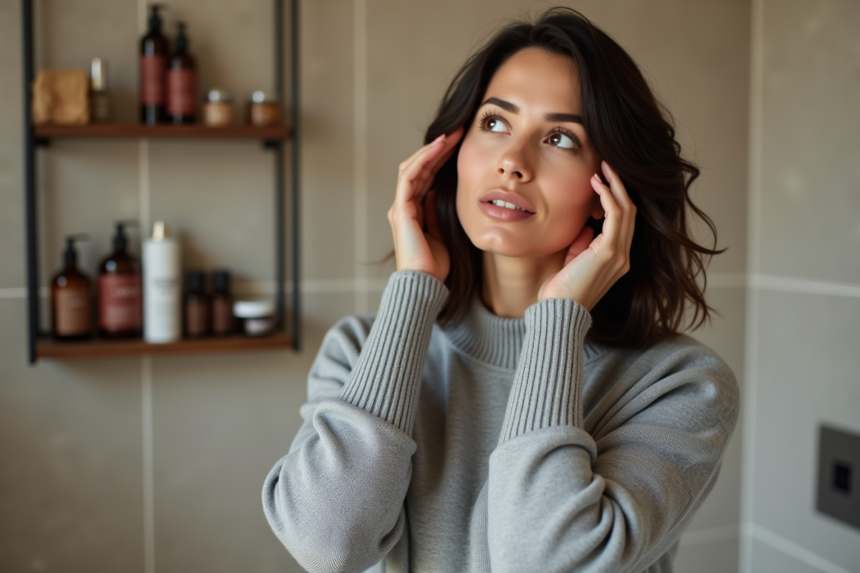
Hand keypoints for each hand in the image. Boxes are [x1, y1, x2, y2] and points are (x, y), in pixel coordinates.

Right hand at [387, 127, 463, 282]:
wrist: (425, 282)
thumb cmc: (436, 265)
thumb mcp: (442, 232)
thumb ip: (437, 213)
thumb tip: (438, 194)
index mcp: (415, 210)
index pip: (427, 176)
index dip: (442, 159)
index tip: (461, 144)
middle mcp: (405, 205)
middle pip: (419, 168)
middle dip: (439, 149)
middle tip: (459, 132)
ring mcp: (401, 206)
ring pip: (413, 167)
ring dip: (432, 149)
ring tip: (450, 135)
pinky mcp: (401, 209)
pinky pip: (409, 177)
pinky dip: (423, 160)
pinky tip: (438, 148)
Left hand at [539, 161, 635, 310]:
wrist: (559, 311)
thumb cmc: (560, 291)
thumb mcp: (573, 262)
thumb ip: (582, 245)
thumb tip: (585, 226)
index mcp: (616, 260)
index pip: (624, 223)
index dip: (616, 199)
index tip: (601, 181)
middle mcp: (623, 257)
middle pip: (630, 212)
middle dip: (619, 187)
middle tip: (606, 166)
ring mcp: (619, 255)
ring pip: (627, 210)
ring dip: (615, 186)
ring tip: (603, 168)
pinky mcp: (609, 252)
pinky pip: (616, 216)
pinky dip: (608, 197)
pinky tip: (597, 185)